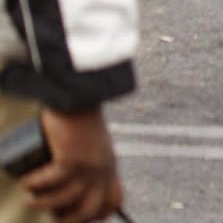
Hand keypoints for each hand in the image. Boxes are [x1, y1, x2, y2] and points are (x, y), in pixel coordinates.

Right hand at [23, 108, 122, 222]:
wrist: (79, 96)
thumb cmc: (81, 118)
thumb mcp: (91, 144)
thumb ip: (87, 160)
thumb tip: (66, 180)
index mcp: (109, 165)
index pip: (113, 199)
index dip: (99, 214)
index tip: (81, 218)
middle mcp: (102, 169)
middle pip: (89, 208)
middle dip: (69, 220)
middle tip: (52, 217)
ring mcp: (88, 166)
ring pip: (63, 199)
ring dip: (42, 201)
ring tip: (29, 196)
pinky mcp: (71, 159)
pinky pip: (49, 182)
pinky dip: (34, 184)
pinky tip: (25, 181)